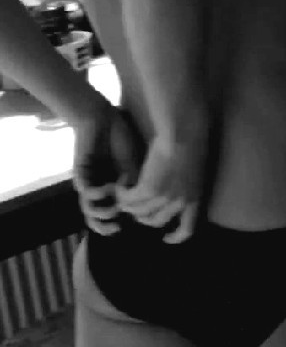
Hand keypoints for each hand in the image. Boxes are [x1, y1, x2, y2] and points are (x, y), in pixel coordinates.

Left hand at [70, 103, 143, 235]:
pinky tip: (109, 188)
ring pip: (87, 208)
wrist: (103, 118)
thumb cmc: (122, 138)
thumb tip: (145, 206)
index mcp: (113, 187)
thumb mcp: (136, 164)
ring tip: (115, 211)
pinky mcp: (80, 173)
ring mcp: (89, 181)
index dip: (120, 221)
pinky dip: (97, 193)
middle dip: (104, 226)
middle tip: (117, 228)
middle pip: (95, 217)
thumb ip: (138, 183)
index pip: (113, 212)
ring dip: (101, 213)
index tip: (135, 222)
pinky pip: (85, 191)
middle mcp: (99, 187)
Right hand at [116, 136, 206, 243]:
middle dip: (142, 217)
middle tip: (134, 207)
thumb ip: (184, 187)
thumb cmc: (190, 146)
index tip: (166, 239)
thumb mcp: (193, 173)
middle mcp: (179, 203)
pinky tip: (120, 185)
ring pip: (137, 211)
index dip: (176, 237)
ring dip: (127, 204)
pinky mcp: (147, 190)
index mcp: (194, 199)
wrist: (182, 135)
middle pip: (154, 221)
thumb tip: (171, 196)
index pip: (187, 229)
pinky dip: (121, 193)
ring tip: (124, 193)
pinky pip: (127, 199)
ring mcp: (163, 198)